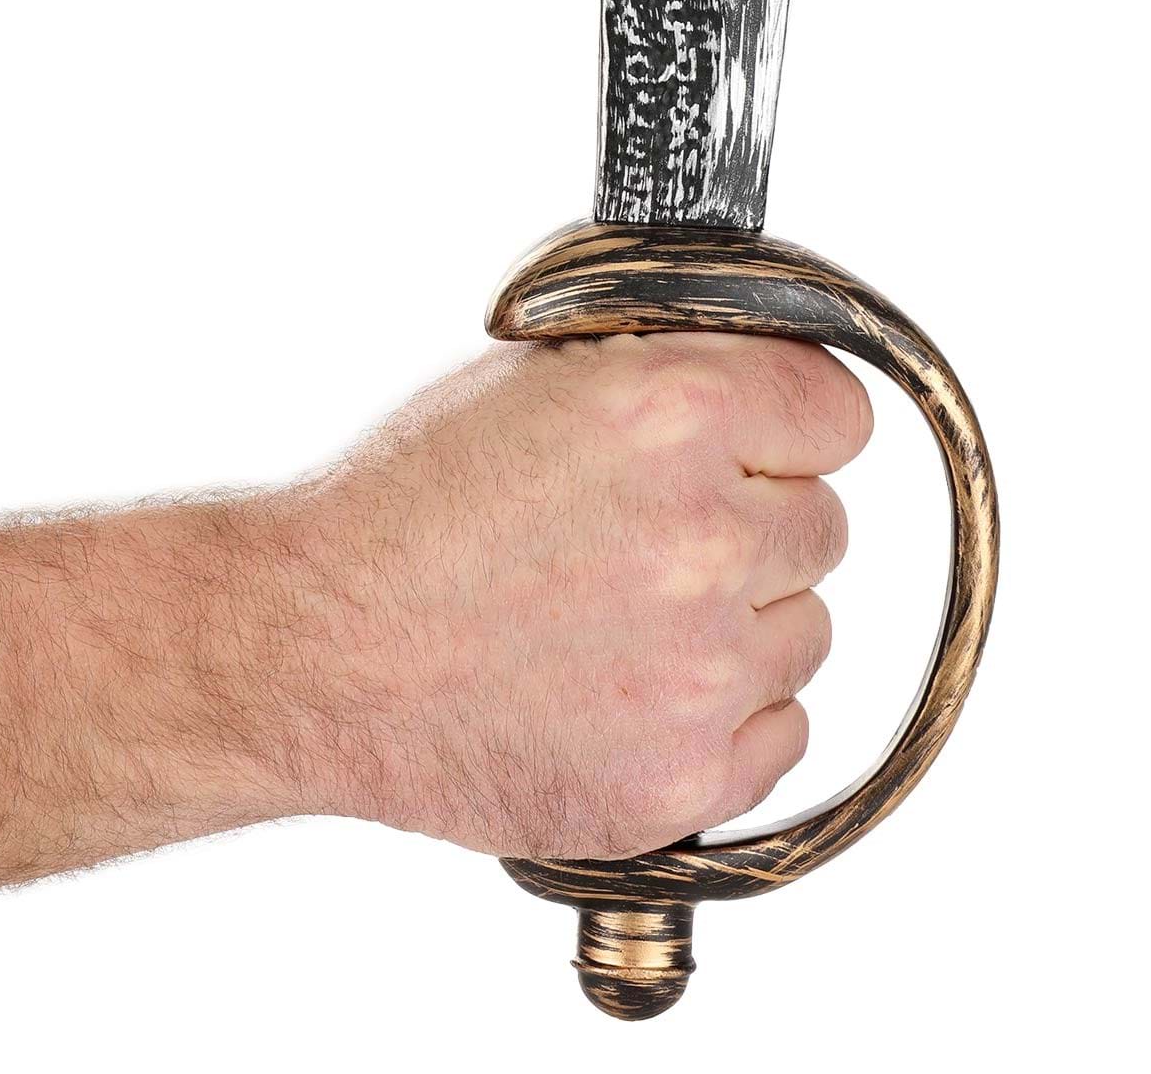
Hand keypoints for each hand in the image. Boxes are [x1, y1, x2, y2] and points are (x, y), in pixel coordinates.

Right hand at [258, 331, 871, 859]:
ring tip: (619, 619)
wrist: (315, 651)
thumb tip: (753, 377)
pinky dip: (723, 718)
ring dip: (739, 624)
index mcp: (675, 412)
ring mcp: (702, 669)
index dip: (787, 426)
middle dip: (751, 526)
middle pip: (822, 525)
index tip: (756, 446)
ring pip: (805, 632)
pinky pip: (780, 733)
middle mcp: (707, 537)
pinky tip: (629, 689)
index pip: (836, 412)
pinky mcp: (683, 777)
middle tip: (649, 539)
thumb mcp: (530, 378)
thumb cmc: (405, 508)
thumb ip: (663, 373)